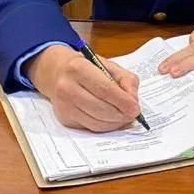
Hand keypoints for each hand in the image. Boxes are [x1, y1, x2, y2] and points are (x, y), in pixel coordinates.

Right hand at [25, 44, 141, 132]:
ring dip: (114, 124)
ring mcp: (64, 105)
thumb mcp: (108, 65)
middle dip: (121, 115)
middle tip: (133, 116)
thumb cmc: (87, 68)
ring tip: (124, 118)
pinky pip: (89, 128)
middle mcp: (67, 87)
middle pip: (101, 109)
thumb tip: (133, 101)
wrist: (58, 72)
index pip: (105, 89)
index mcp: (79, 68)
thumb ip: (126, 80)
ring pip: (96, 123)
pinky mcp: (64, 118)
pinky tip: (111, 120)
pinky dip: (104, 127)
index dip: (123, 102)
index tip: (136, 109)